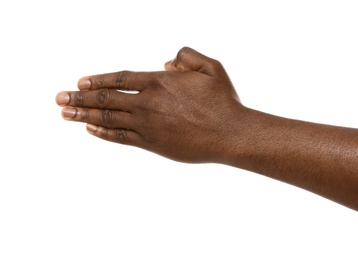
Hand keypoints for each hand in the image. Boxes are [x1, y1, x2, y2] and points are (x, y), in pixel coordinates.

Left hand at [56, 47, 246, 162]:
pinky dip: (103, 132)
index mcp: (160, 82)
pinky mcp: (153, 144)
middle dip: (79, 98)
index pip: (119, 79)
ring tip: (64, 114)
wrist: (230, 133)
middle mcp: (148, 103)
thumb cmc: (223, 101)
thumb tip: (166, 62)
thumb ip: (186, 56)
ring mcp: (148, 125)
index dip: (97, 80)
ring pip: (109, 117)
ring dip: (83, 114)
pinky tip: (90, 129)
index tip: (80, 82)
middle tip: (58, 98)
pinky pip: (121, 138)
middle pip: (106, 98)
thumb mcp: (211, 67)